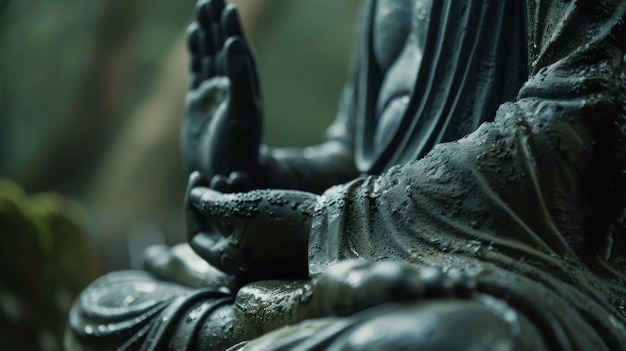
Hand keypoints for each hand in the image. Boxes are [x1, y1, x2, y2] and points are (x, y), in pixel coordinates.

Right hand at [182, 0, 261, 181]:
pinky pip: (197, 70)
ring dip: (207, 32)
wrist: (221, 178)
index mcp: (246, 88)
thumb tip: (234, 45)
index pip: (239, 52)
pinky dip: (195, 52)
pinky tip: (193, 34)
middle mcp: (232, 87)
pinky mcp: (198, 102)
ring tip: (202, 7)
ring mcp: (214, 93)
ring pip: (210, 55)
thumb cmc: (237, 151)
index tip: (228, 7)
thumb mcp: (241, 115)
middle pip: (225, 47)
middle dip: (219, 23)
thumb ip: (239, 80)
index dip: (234, 30)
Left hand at [184, 172, 315, 283]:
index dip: (191, 208)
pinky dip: (247, 205)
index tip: (196, 181)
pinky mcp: (276, 245)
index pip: (196, 237)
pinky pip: (252, 226)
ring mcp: (260, 256)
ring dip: (229, 198)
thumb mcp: (243, 206)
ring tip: (232, 175)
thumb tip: (194, 196)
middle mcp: (243, 264)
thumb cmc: (286, 219)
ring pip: (234, 226)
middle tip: (210, 176)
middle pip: (215, 231)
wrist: (332, 227)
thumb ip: (211, 203)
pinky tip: (247, 180)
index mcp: (230, 261)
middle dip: (211, 200)